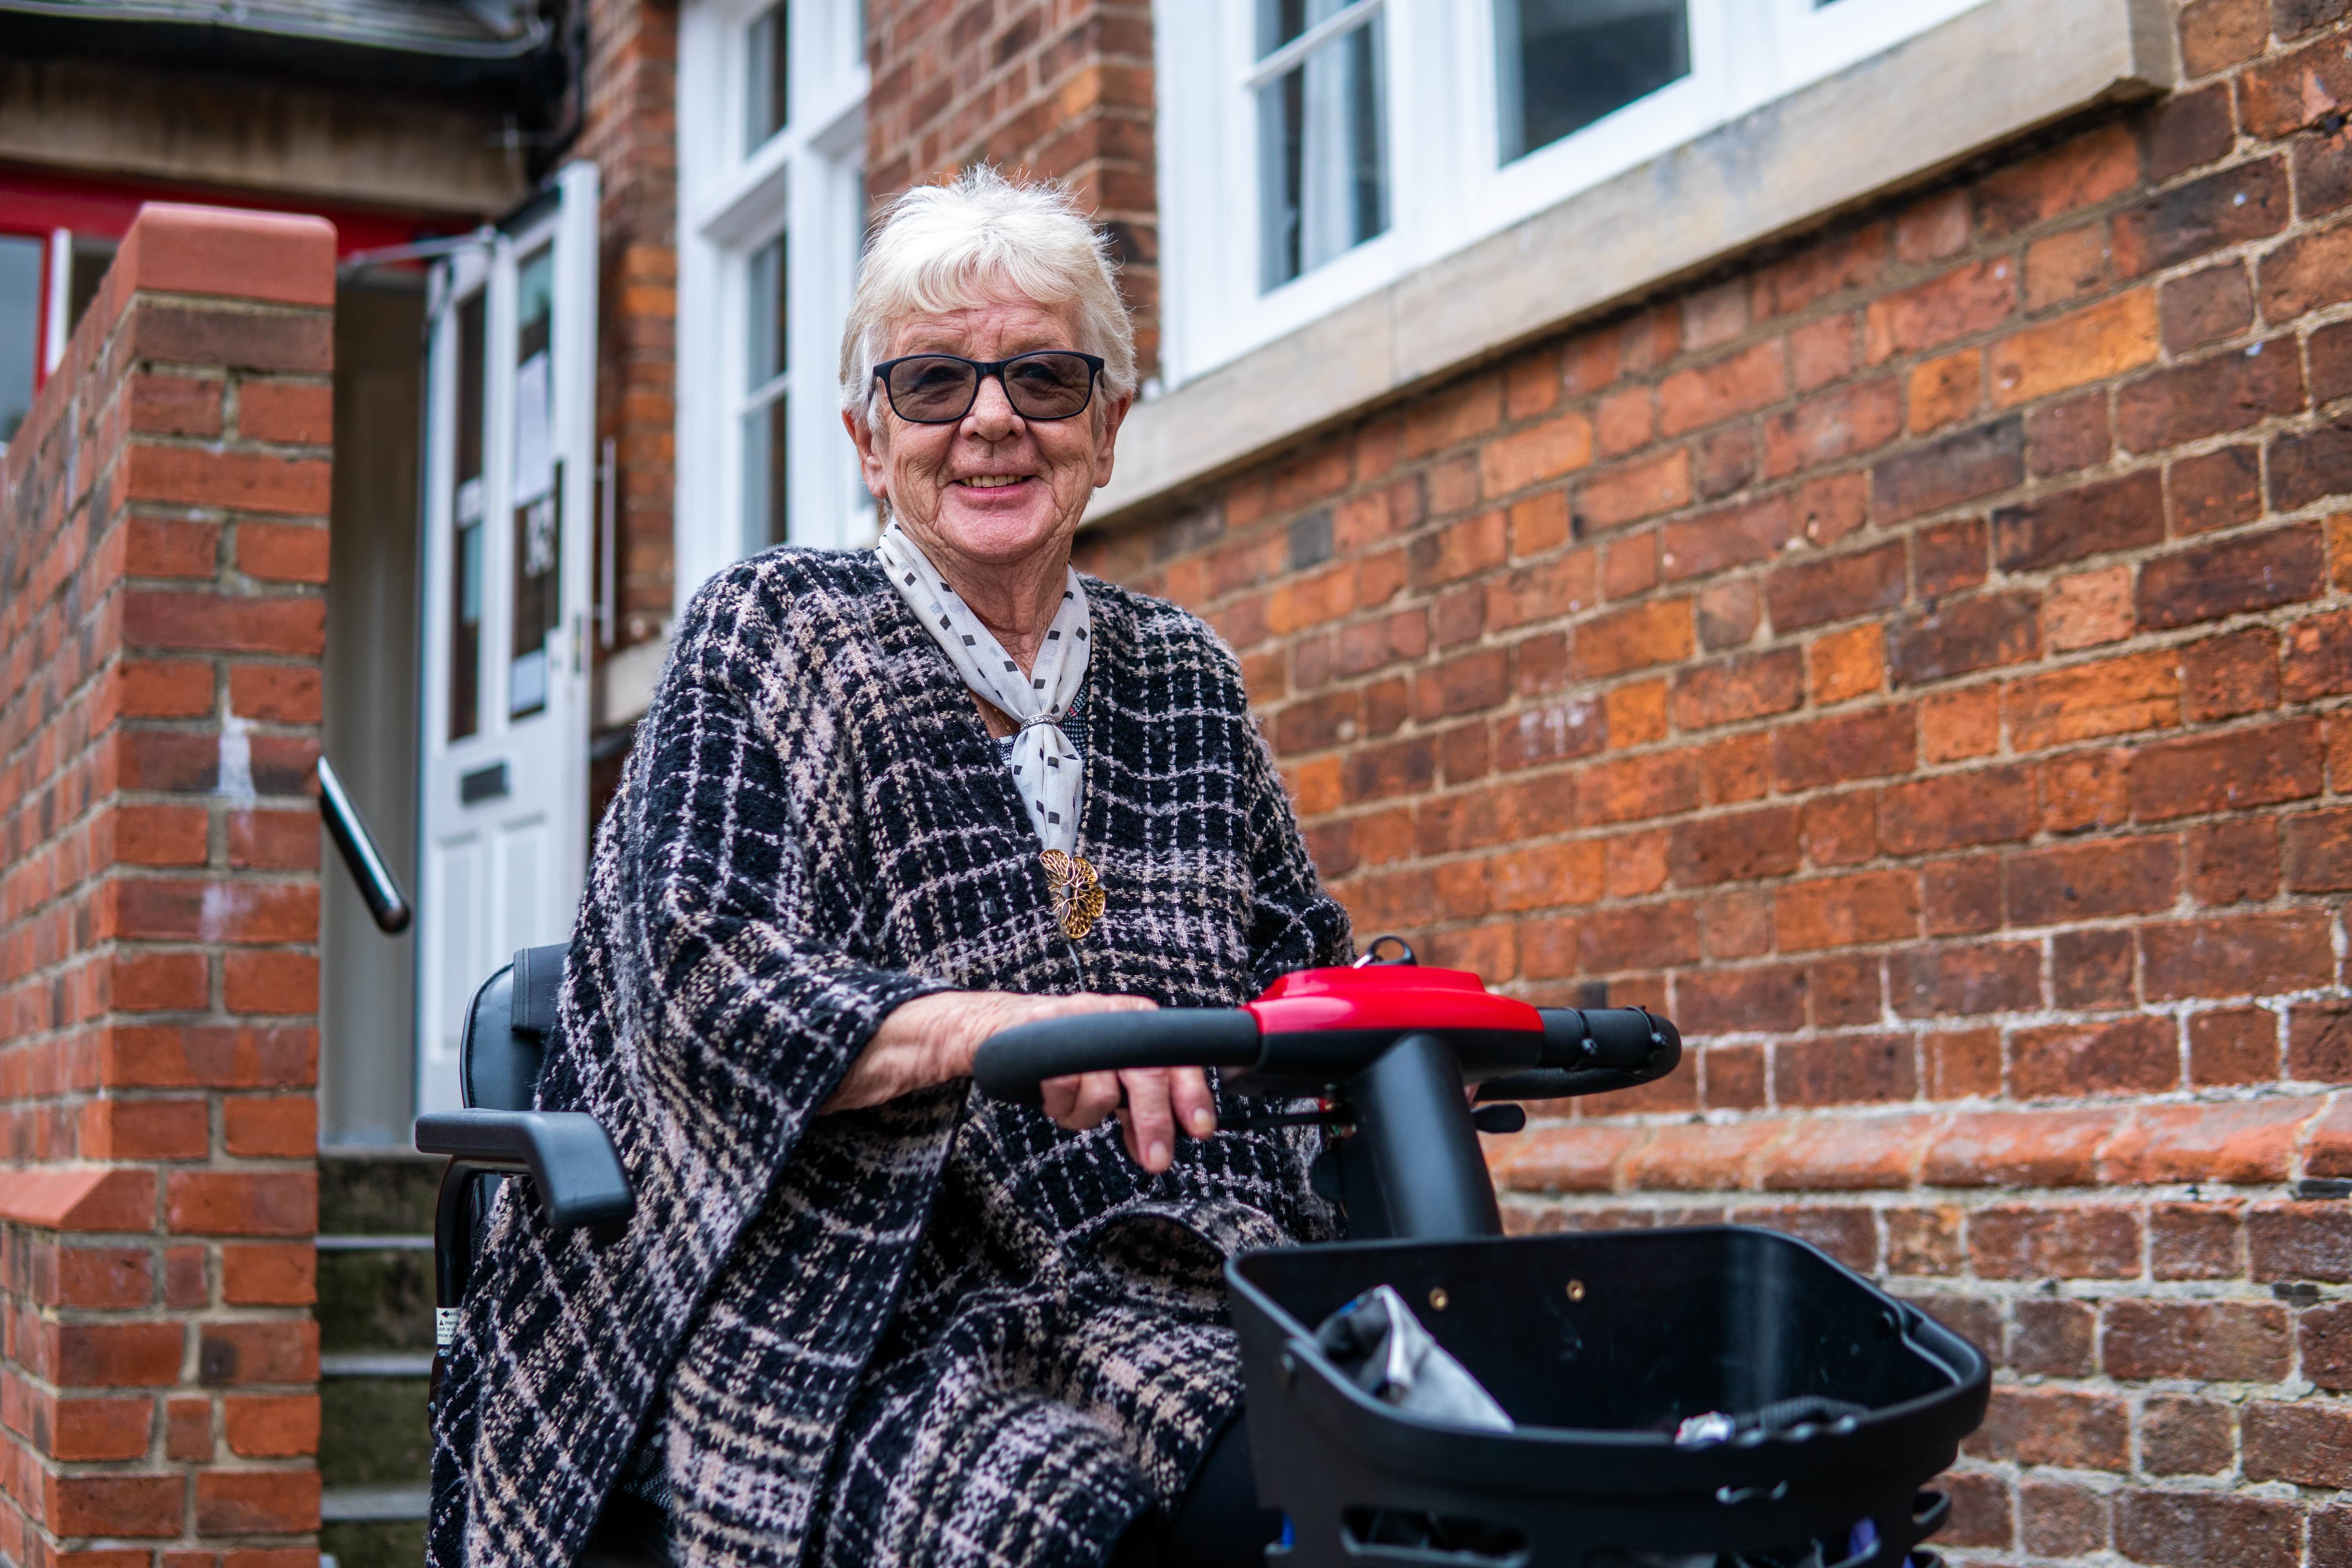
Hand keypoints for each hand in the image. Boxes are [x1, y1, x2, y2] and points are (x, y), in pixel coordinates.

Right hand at [830, 992, 1212, 1172]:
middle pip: (1147, 1074)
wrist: (998, 1029)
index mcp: (1141, 1027)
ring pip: (1102, 1087)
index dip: (1193, 1095)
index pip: (1178, 1060)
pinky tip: (1051, 1090)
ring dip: (1085, 1112)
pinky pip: (1062, 1077)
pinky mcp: (1044, 1025)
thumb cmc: (1061, 1055)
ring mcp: (1081, 1018)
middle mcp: (1117, 1019)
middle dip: (1153, 1122)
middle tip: (1155, 1162)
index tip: (1202, 1130)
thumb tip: (1157, 1150)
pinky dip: (1059, 1097)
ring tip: (1068, 1103)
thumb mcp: (1107, 1080)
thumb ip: (1135, 1110)